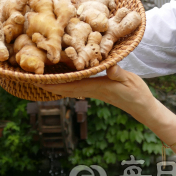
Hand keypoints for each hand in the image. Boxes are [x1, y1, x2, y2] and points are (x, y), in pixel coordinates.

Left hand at [36, 65, 156, 121]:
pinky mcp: (99, 90)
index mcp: (96, 87)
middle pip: (66, 88)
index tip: (38, 80)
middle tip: (33, 78)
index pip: (70, 85)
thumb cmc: (137, 93)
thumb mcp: (129, 80)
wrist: (142, 107)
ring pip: (71, 88)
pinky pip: (79, 86)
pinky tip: (66, 78)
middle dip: (50, 84)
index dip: (54, 83)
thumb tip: (110, 68)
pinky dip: (69, 83)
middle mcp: (92, 90)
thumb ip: (118, 74)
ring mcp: (95, 91)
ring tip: (44, 78)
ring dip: (58, 84)